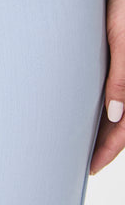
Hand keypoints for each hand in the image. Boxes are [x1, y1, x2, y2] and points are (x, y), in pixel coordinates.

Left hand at [90, 0, 124, 174]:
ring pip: (124, 105)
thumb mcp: (121, 39)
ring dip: (108, 124)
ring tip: (86, 138)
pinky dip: (110, 102)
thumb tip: (114, 116)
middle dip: (108, 141)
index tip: (90, 166)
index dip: (109, 148)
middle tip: (84, 158)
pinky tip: (95, 106)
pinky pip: (121, 86)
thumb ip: (121, 78)